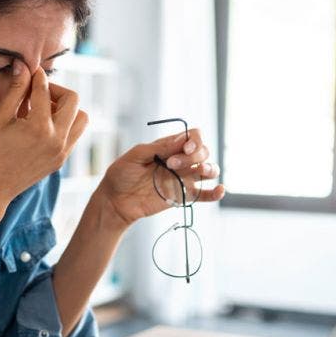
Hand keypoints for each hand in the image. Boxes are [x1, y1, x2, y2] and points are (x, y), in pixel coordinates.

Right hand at [0, 61, 88, 205]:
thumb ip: (15, 91)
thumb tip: (23, 66)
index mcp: (39, 127)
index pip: (44, 90)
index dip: (36, 77)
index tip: (30, 71)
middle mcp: (57, 140)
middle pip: (73, 100)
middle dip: (56, 90)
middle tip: (37, 92)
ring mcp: (62, 152)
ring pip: (81, 118)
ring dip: (66, 108)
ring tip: (43, 109)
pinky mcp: (61, 160)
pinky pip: (74, 135)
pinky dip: (65, 124)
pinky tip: (42, 125)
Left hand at [96, 129, 225, 226]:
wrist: (116, 200)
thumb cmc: (121, 174)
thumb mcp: (135, 156)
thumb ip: (158, 148)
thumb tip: (181, 140)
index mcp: (169, 146)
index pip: (193, 137)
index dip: (194, 140)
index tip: (184, 148)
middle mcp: (180, 160)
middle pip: (203, 151)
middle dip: (193, 155)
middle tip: (172, 164)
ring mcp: (183, 178)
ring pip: (209, 169)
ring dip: (209, 168)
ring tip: (200, 171)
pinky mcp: (184, 196)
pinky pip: (205, 194)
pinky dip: (216, 192)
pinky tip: (219, 190)